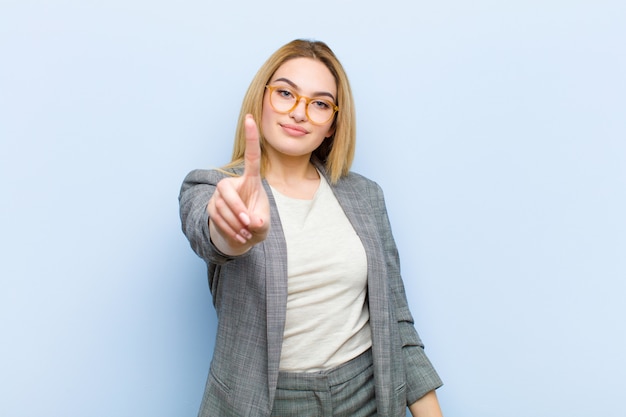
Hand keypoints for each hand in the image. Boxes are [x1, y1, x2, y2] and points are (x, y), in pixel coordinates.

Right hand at [207, 114, 269, 254]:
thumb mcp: (263, 224)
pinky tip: (238, 236)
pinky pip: (216, 217)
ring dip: (234, 224)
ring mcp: (219, 195)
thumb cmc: (256, 223)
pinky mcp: (211, 207)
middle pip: (228, 192)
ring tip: (246, 235)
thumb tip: (251, 222)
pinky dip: (228, 229)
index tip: (250, 118)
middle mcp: (233, 183)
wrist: (242, 236)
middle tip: (249, 225)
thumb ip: (260, 223)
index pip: (252, 157)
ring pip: (221, 207)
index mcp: (251, 180)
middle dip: (237, 210)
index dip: (251, 138)